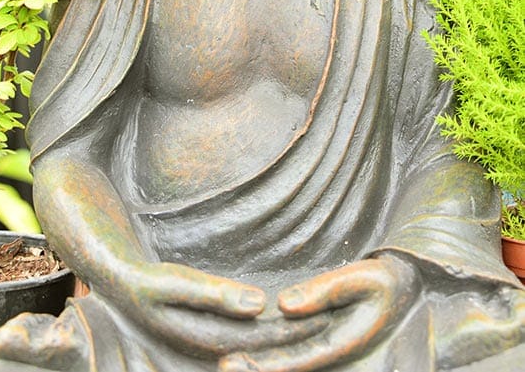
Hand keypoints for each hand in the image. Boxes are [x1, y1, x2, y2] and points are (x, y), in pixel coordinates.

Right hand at [113, 261, 329, 359]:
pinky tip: (289, 314)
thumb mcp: (171, 284)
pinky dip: (270, 328)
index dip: (294, 329)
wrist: (113, 281)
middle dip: (299, 333)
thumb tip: (260, 304)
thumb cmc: (140, 280)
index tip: (327, 314)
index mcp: (205, 343)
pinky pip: (247, 337)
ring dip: (289, 332)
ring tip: (324, 312)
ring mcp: (212, 345)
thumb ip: (213, 295)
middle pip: (265, 346)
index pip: (262, 342)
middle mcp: (212, 351)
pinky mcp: (209, 335)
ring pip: (259, 344)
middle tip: (338, 315)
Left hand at [220, 254, 421, 370]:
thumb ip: (325, 290)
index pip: (300, 363)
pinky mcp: (338, 365)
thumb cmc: (389, 283)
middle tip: (223, 369)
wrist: (418, 300)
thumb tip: (283, 305)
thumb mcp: (366, 278)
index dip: (263, 367)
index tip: (228, 364)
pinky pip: (309, 369)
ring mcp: (344, 370)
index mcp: (351, 350)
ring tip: (229, 369)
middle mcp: (349, 370)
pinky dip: (280, 367)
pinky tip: (252, 365)